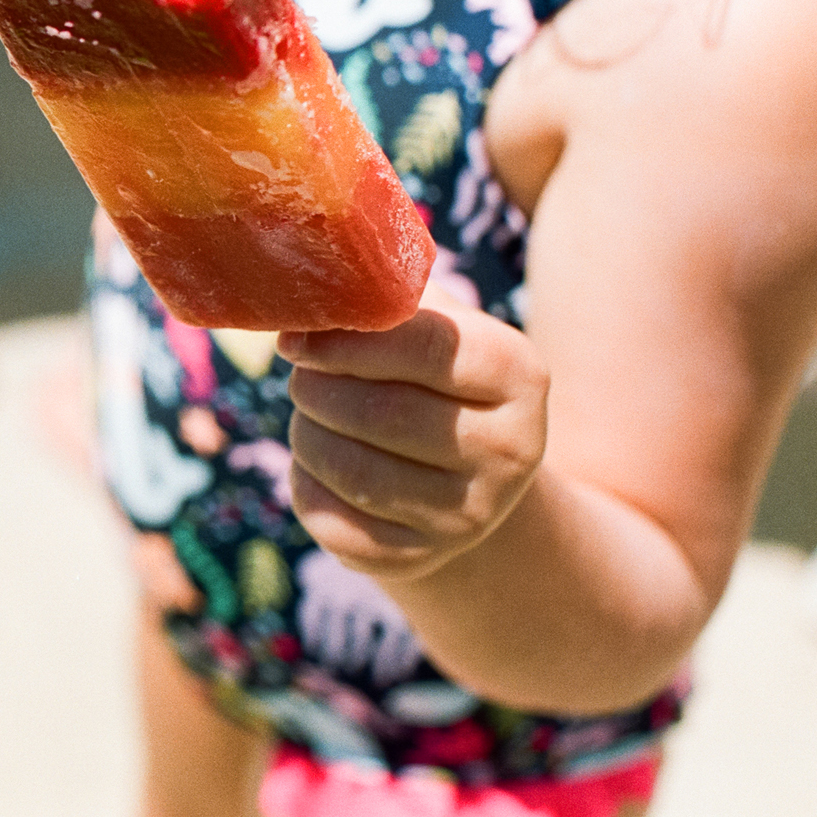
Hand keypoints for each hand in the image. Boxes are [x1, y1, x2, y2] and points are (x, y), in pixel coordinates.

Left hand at [278, 284, 547, 581]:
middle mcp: (511, 450)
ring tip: (309, 412)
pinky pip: (334, 522)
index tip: (296, 337)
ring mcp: (472, 515)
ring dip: (307, 433)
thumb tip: (318, 259)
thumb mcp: (436, 324)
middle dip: (316, 388)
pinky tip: (317, 461)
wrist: (467, 477)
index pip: (423, 347)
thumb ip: (390, 293)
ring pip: (352, 470)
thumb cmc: (433, 377)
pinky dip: (306, 484)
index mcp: (520, 372)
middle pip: (380, 413)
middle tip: (298, 373)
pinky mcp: (422, 557)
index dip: (343, 339)